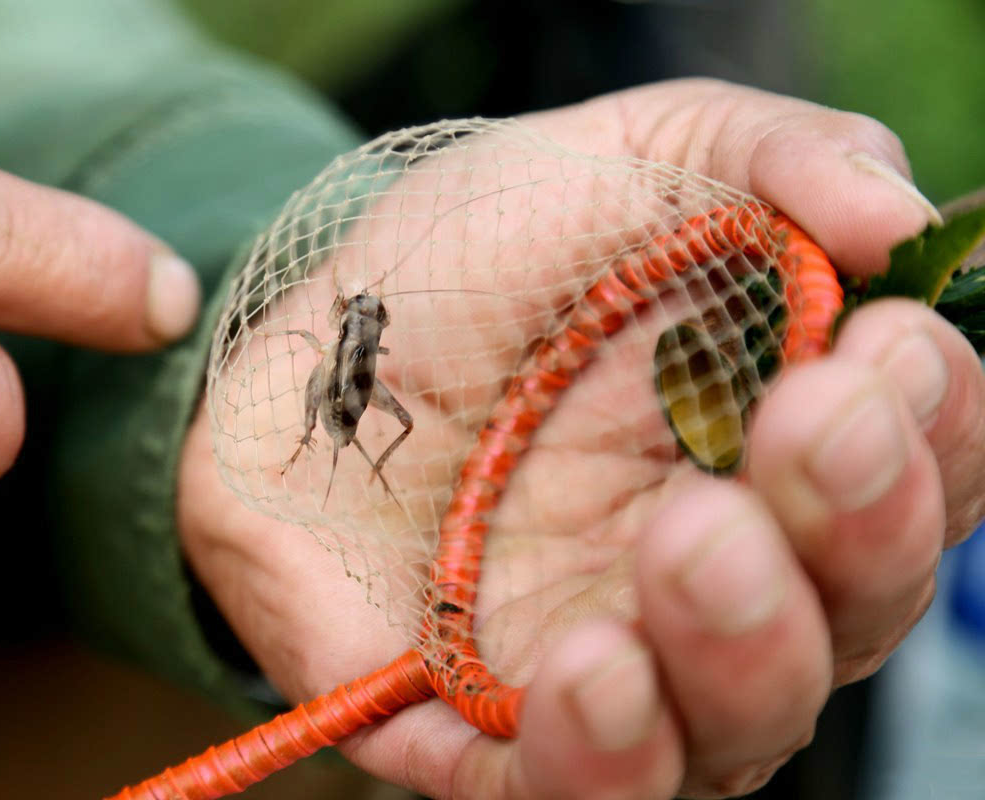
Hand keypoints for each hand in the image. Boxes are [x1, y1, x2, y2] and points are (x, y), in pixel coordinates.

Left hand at [178, 79, 983, 798]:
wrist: (304, 340)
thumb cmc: (473, 258)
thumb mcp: (629, 158)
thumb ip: (775, 160)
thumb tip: (904, 223)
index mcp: (768, 448)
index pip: (913, 478)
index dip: (934, 429)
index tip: (889, 344)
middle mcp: (715, 574)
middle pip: (849, 613)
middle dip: (858, 527)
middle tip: (808, 424)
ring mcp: (608, 657)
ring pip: (735, 726)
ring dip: (744, 648)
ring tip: (688, 539)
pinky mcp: (481, 727)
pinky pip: (566, 788)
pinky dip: (603, 751)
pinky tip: (591, 665)